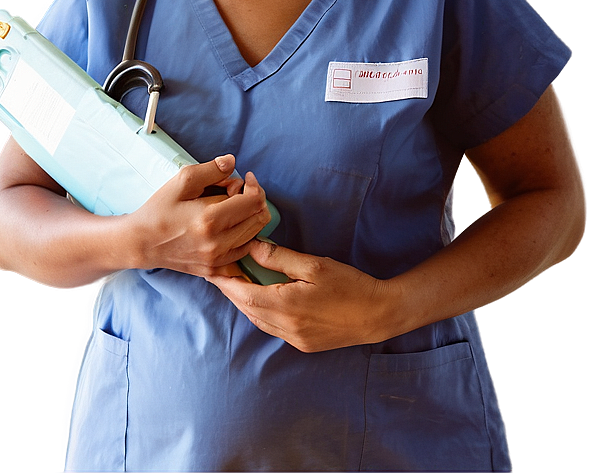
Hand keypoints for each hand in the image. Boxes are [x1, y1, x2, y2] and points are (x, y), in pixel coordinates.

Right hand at [127, 154, 270, 277]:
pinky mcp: (215, 269)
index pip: (253, 201)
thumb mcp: (181, 181)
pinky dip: (244, 234)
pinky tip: (230, 224)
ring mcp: (217, 259)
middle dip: (253, 199)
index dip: (254, 185)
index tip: (245, 179)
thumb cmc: (160, 210)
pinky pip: (244, 251)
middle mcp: (217, 243)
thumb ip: (210, 169)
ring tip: (232, 207)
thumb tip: (232, 161)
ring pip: (255, 234)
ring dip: (250, 217)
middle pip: (259, 218)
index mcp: (210, 219)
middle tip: (237, 192)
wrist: (142, 243)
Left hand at [206, 240, 394, 351]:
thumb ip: (280, 258)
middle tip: (220, 271)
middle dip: (232, 290)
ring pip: (258, 320)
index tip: (212, 269)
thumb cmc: (349, 285)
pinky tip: (262, 298)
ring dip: (245, 302)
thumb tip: (252, 247)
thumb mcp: (315, 265)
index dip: (225, 282)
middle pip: (247, 308)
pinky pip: (272, 327)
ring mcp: (294, 339)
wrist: (378, 314)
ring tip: (237, 282)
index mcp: (286, 306)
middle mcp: (286, 327)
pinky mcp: (303, 344)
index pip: (243, 295)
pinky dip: (261, 312)